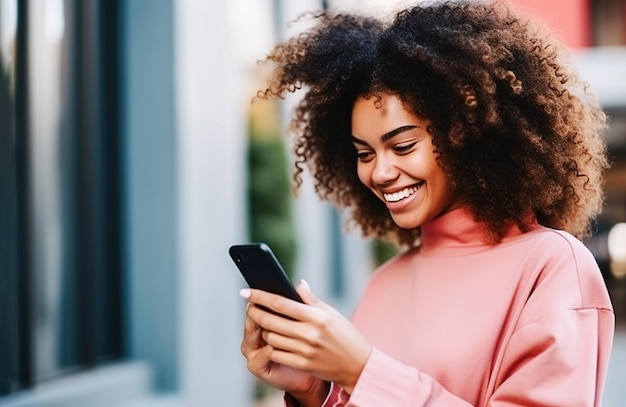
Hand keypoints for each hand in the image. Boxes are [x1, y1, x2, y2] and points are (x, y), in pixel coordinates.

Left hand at [241, 281, 371, 393]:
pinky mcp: (303, 364)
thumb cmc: (344, 335)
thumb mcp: (331, 313)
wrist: (357, 364)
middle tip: (249, 306)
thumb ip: (311, 299)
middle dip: (254, 312)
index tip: (246, 291)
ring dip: (263, 330)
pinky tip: (272, 340)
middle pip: (270, 320)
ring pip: (270, 338)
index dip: (260, 296)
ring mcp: (305, 350)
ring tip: (264, 323)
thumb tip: (297, 283)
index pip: (280, 303)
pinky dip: (271, 346)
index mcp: (317, 316)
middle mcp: (310, 333)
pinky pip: (276, 353)